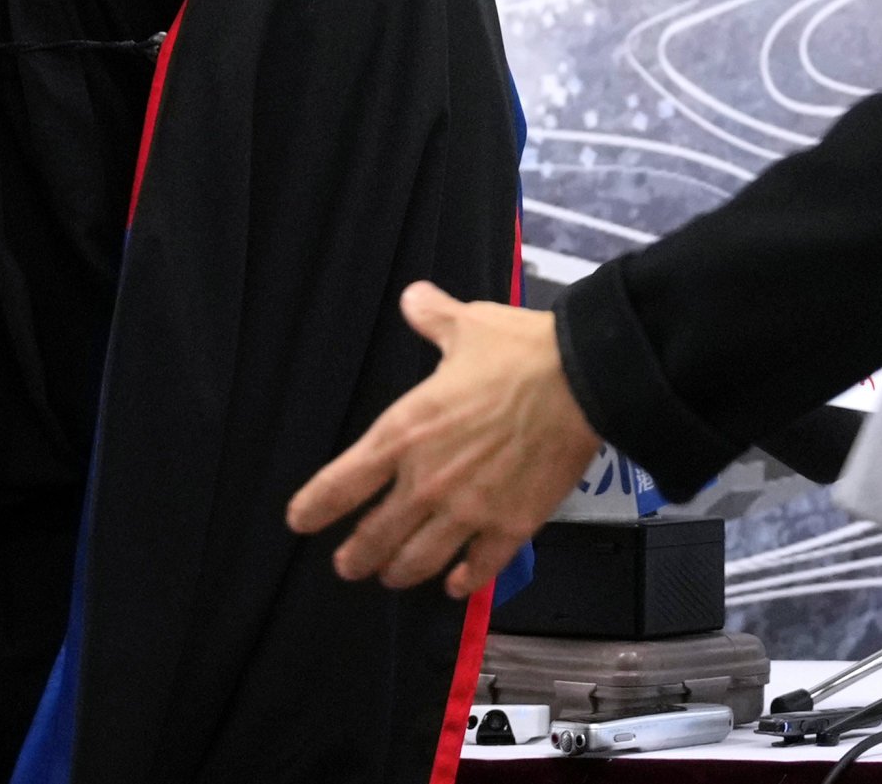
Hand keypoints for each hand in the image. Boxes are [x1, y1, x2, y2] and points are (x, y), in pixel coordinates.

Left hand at [283, 283, 599, 598]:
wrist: (581, 378)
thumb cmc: (517, 351)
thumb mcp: (466, 325)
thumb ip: (432, 317)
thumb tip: (413, 297)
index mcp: (403, 433)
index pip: (340, 483)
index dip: (313, 508)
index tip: (299, 521)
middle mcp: (425, 482)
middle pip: (373, 537)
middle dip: (355, 556)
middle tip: (348, 564)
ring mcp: (467, 511)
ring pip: (417, 563)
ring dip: (399, 573)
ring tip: (393, 576)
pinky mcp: (509, 528)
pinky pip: (477, 570)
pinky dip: (462, 582)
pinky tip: (456, 584)